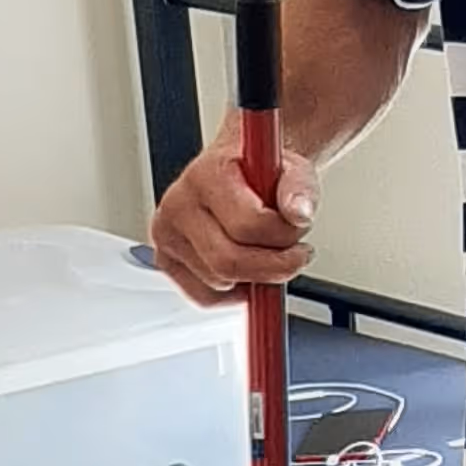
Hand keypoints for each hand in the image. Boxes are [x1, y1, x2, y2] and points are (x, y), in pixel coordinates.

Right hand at [149, 124, 316, 306]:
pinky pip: (205, 297)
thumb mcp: (291, 169)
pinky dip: (235, 293)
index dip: (283, 235)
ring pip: (219, 281)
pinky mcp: (166, 260)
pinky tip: (248, 268)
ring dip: (255, 276)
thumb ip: (299, 188)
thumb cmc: (261, 172)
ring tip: (265, 249)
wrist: (238, 170)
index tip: (298, 230)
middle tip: (295, 255)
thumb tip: (299, 214)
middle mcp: (177, 205)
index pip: (247, 224)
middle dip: (273, 265)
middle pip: (228, 261)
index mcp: (205, 176)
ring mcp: (167, 235)